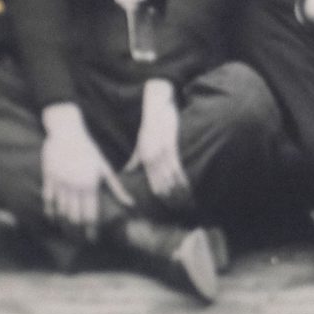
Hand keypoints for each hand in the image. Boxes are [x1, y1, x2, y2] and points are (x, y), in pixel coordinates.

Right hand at [41, 104, 129, 239]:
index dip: (91, 229)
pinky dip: (50, 212)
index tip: (93, 240)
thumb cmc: (89, 151)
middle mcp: (75, 186)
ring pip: (60, 211)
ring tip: (68, 234)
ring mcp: (60, 183)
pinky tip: (53, 219)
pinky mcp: (48, 179)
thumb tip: (130, 204)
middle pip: (74, 217)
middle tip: (80, 241)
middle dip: (78, 232)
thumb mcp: (104, 168)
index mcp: (90, 185)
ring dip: (64, 224)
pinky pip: (48, 200)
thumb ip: (116, 188)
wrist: (67, 133)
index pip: (90, 214)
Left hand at [124, 80, 190, 206]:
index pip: (151, 180)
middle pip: (161, 182)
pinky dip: (181, 177)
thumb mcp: (140, 144)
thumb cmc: (149, 126)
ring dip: (177, 189)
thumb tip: (127, 173)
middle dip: (169, 195)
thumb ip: (135, 160)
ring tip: (184, 200)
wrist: (156, 106)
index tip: (164, 202)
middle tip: (176, 207)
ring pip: (170, 176)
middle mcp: (151, 157)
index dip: (158, 192)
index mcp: (143, 158)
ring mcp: (162, 151)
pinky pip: (177, 165)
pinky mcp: (171, 144)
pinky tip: (186, 185)